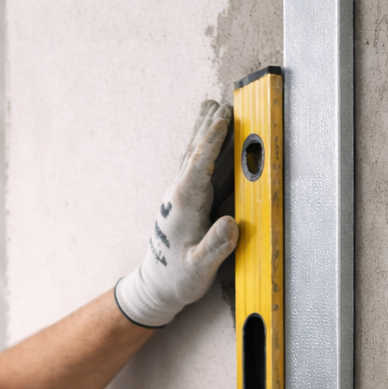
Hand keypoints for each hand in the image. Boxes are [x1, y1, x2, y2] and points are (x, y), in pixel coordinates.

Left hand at [114, 100, 239, 326]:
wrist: (155, 287)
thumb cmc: (177, 279)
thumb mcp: (199, 268)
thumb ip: (215, 247)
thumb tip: (232, 224)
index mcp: (184, 204)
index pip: (199, 164)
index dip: (213, 139)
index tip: (224, 117)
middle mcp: (178, 194)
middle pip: (194, 151)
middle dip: (208, 126)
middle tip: (222, 101)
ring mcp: (179, 196)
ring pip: (192, 155)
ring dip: (203, 130)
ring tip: (211, 105)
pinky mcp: (183, 201)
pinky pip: (194, 166)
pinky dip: (203, 147)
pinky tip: (207, 138)